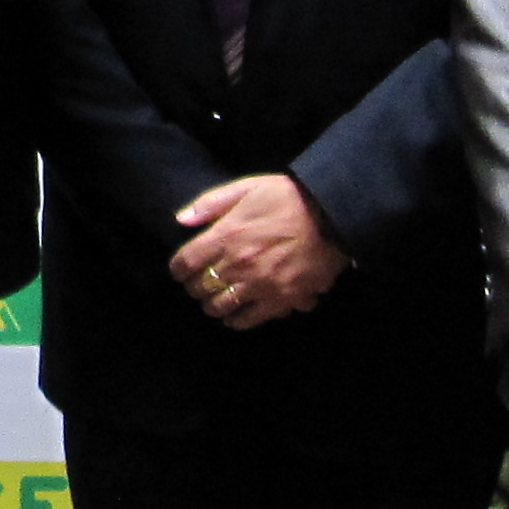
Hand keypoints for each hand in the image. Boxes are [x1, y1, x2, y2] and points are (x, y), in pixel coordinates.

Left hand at [170, 174, 345, 328]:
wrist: (331, 214)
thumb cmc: (287, 198)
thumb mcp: (246, 189)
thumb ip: (210, 204)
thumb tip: (181, 219)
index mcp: (226, 236)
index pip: (185, 263)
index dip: (178, 269)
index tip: (180, 270)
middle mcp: (238, 265)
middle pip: (200, 287)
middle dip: (195, 286)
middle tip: (199, 283)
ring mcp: (260, 286)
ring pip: (220, 307)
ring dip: (212, 305)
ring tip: (215, 300)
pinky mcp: (282, 300)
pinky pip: (249, 320)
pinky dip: (237, 320)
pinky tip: (234, 315)